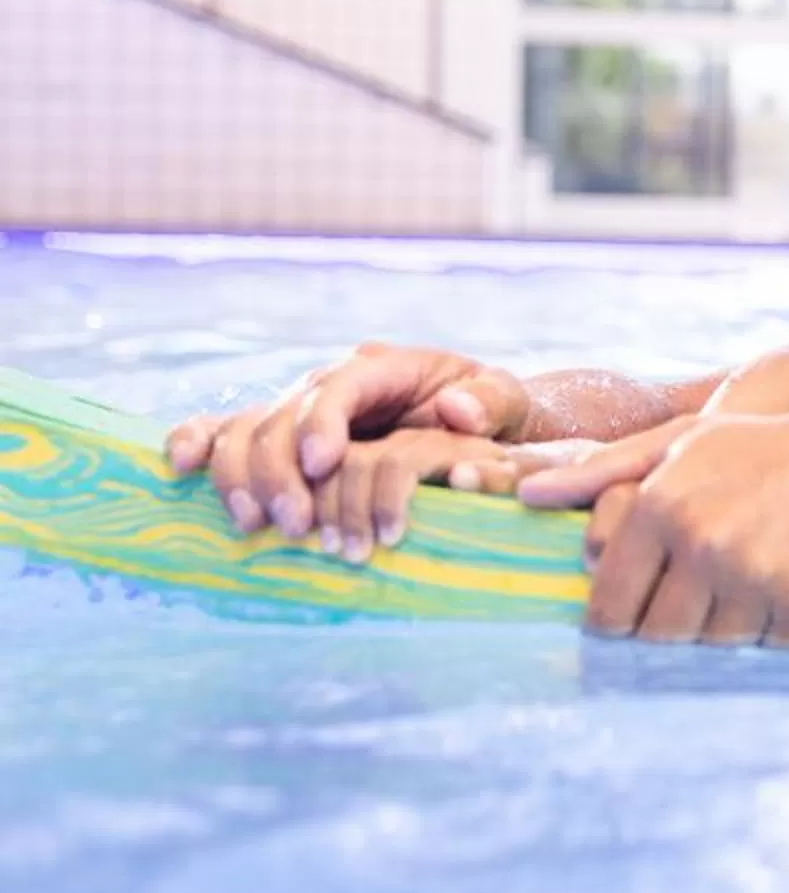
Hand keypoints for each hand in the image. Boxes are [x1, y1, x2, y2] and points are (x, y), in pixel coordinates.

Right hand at [163, 345, 532, 541]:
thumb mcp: (507, 400)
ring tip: (254, 525)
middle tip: (296, 524)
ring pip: (247, 428)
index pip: (339, 386)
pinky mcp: (280, 436)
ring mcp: (298, 408)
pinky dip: (198, 443)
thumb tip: (455, 408)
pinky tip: (178, 469)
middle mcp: (330, 383)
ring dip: (241, 476)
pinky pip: (227, 432)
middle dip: (281, 470)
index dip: (322, 422)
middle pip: (283, 415)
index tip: (322, 464)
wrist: (470, 422)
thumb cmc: (489, 411)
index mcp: (383, 367)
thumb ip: (491, 401)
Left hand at [552, 399, 788, 647]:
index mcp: (660, 505)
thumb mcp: (693, 441)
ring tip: (769, 571)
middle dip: (682, 623)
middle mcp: (700, 542)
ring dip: (736, 625)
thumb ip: (606, 471)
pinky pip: (772, 649)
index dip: (626, 617)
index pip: (609, 608)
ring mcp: (753, 578)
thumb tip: (525, 496)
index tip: (654, 605)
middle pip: (657, 637)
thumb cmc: (782, 446)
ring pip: (714, 647)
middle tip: (721, 587)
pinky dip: (785, 627)